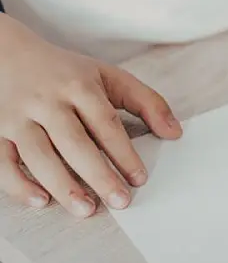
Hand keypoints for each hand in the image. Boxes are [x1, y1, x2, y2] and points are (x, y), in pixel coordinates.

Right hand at [0, 17, 181, 216]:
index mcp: (79, 86)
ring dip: (62, 184)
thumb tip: (175, 133)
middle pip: (74, 142)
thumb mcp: (109, 76)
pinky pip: (3, 161)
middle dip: (99, 174)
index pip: (105, 123)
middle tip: (121, 202)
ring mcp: (17, 116)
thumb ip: (146, 102)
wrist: (6, 54)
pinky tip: (41, 201)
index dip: (124, 153)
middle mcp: (47, 101)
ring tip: (87, 208)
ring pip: (38, 154)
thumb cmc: (65, 72)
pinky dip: (19, 183)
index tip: (139, 178)